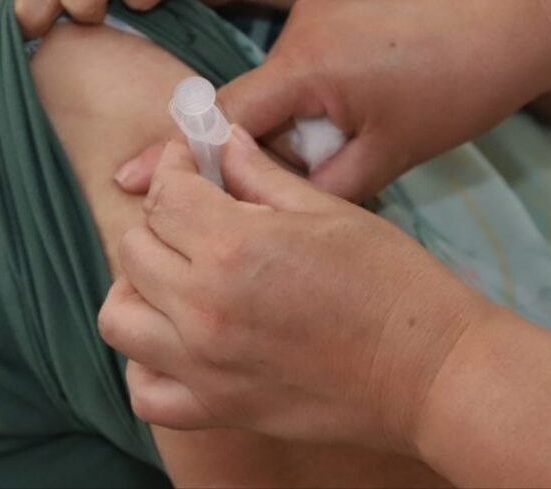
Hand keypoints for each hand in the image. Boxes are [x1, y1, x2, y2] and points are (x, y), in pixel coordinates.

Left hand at [99, 130, 492, 451]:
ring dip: (138, 288)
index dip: (176, 167)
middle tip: (196, 216)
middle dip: (160, 221)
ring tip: (178, 276)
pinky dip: (147, 364)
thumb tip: (219, 140)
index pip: (165, 194)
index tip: (191, 163)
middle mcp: (204, 307)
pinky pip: (144, 391)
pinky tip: (179, 340)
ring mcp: (205, 365)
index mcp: (233, 247)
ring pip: (118, 317)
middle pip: (133, 248)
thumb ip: (258, 173)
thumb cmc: (392, 283)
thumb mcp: (326, 210)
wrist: (432, 372)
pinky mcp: (219, 409)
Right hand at [118, 0, 550, 199]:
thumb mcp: (390, 153)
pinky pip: (310, 44)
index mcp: (303, 67)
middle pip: (253, 99)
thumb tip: (270, 207)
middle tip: (319, 159)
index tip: (129, 180)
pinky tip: (382, 82)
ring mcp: (317, 1)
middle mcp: (298, 27)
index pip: (218, 120)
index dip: (175, 156)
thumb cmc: (461, 85)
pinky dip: (326, 74)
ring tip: (375, 114)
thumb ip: (320, 185)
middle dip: (268, 138)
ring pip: (284, 74)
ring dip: (304, 106)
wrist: (518, 10)